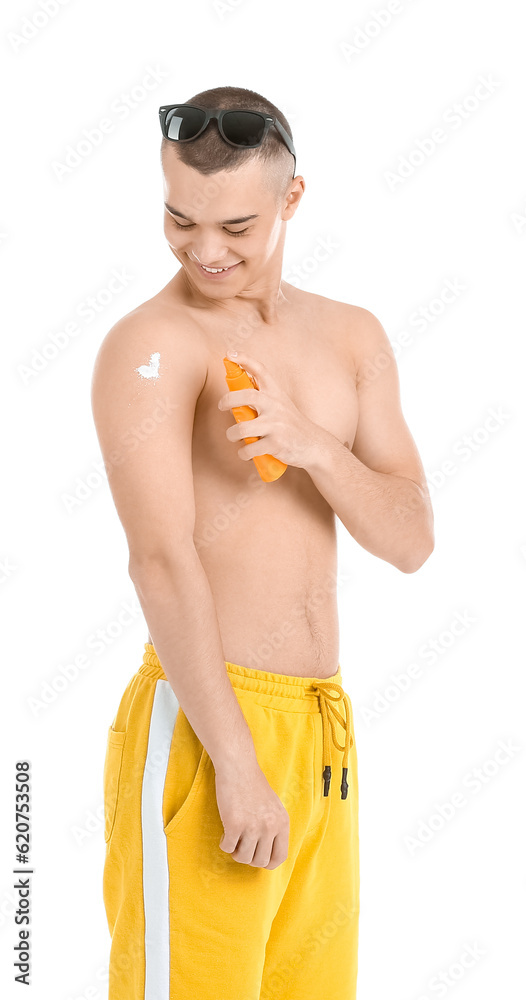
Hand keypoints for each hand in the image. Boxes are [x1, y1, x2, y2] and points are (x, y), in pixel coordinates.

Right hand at [214, 756, 289, 868]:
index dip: (267, 862)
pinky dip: (224, 843)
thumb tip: (269, 854)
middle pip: (260, 861)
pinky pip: (227, 847)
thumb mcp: (273, 807)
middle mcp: (270, 826)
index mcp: (282, 823)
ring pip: (243, 857)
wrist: (238, 766)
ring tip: (233, 837)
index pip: (280, 857)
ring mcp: (252, 826)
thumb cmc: (253, 785)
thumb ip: (274, 828)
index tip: (257, 857)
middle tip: (241, 845)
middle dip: (249, 857)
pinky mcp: (234, 823)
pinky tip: (225, 832)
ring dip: (235, 851)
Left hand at [217, 351, 321, 469]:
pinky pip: (250, 449)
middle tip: (221, 406)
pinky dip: (243, 453)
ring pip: (242, 428)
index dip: (244, 360)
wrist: (314, 445)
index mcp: (276, 393)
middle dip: (227, 400)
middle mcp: (276, 406)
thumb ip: (262, 398)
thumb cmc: (290, 425)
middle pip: (246, 396)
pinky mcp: (277, 444)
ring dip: (232, 434)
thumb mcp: (280, 405)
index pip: (261, 370)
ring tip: (234, 436)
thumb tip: (233, 393)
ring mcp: (276, 425)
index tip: (230, 354)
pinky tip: (245, 452)